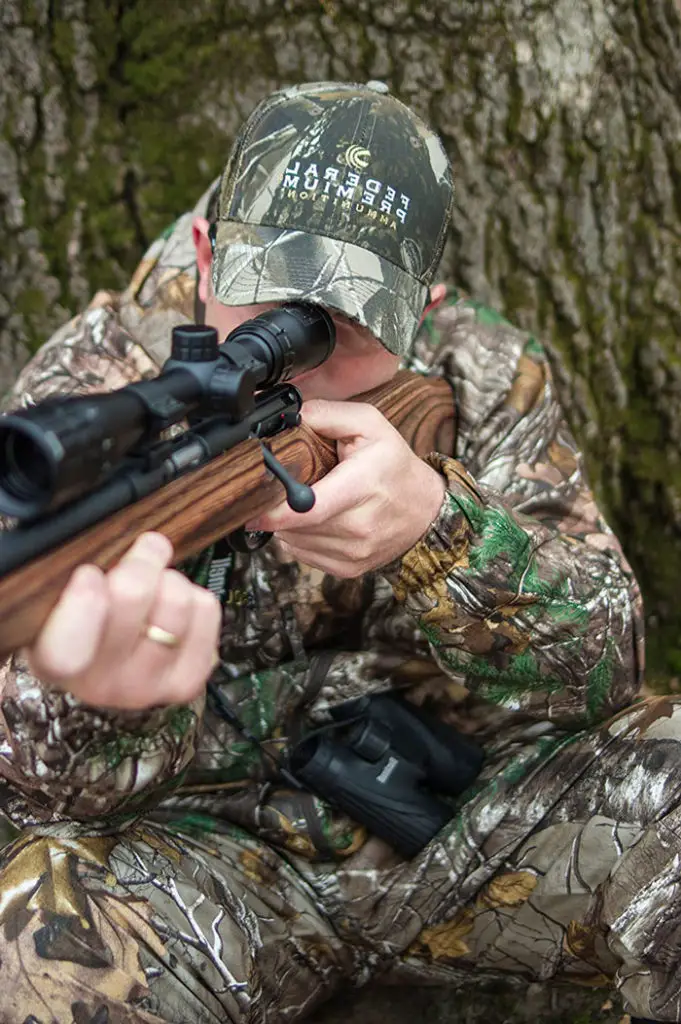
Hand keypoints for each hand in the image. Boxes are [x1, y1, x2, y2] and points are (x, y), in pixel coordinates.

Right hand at [26, 532, 221, 709]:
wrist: (112, 674)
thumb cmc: (84, 628)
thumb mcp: (59, 604)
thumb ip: (74, 577)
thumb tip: (105, 533)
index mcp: (55, 663)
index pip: (66, 646)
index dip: (83, 601)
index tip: (89, 573)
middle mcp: (100, 683)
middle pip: (132, 595)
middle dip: (139, 561)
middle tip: (138, 557)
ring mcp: (148, 686)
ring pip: (176, 599)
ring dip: (169, 578)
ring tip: (157, 584)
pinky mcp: (187, 680)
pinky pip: (205, 610)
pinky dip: (194, 596)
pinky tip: (173, 608)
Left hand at [250, 401, 445, 577]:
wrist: (425, 510)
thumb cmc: (394, 465)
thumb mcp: (369, 424)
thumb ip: (326, 414)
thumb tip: (289, 418)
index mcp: (363, 486)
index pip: (309, 509)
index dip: (275, 511)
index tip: (254, 508)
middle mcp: (360, 525)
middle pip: (296, 526)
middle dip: (279, 509)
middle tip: (283, 491)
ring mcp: (355, 551)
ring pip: (295, 543)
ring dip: (288, 525)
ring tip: (303, 504)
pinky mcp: (349, 568)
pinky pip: (304, 556)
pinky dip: (299, 540)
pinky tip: (313, 522)